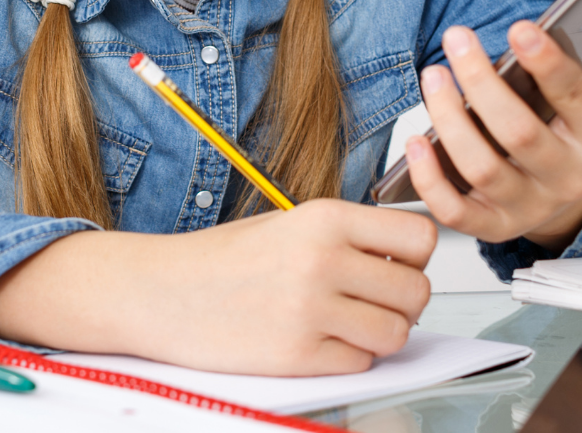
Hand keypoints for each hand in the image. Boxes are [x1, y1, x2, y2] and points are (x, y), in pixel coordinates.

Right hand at [0, 198, 435, 374]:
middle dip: (402, 302)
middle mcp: (323, 260)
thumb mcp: (290, 224)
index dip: (415, 257)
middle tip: (374, 302)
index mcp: (325, 218)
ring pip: (396, 333)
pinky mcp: (297, 355)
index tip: (396, 264)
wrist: (161, 292)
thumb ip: (348, 237)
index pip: (420, 238)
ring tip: (349, 325)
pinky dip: (348, 358)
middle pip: (416, 291)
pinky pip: (360, 363)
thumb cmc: (224, 259)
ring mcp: (311, 310)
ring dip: (380, 334)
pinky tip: (319, 342)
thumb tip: (408, 260)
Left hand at [403, 2, 581, 249]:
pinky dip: (430, 178)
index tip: (518, 28)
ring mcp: (528, 205)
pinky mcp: (492, 227)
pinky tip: (416, 141)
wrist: (567, 204)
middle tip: (456, 40)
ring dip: (450, 120)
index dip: (547, 63)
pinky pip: (456, 211)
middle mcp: (566, 175)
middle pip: (520, 132)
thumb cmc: (574, 137)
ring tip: (433, 76)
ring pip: (482, 167)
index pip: (576, 97)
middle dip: (483, 83)